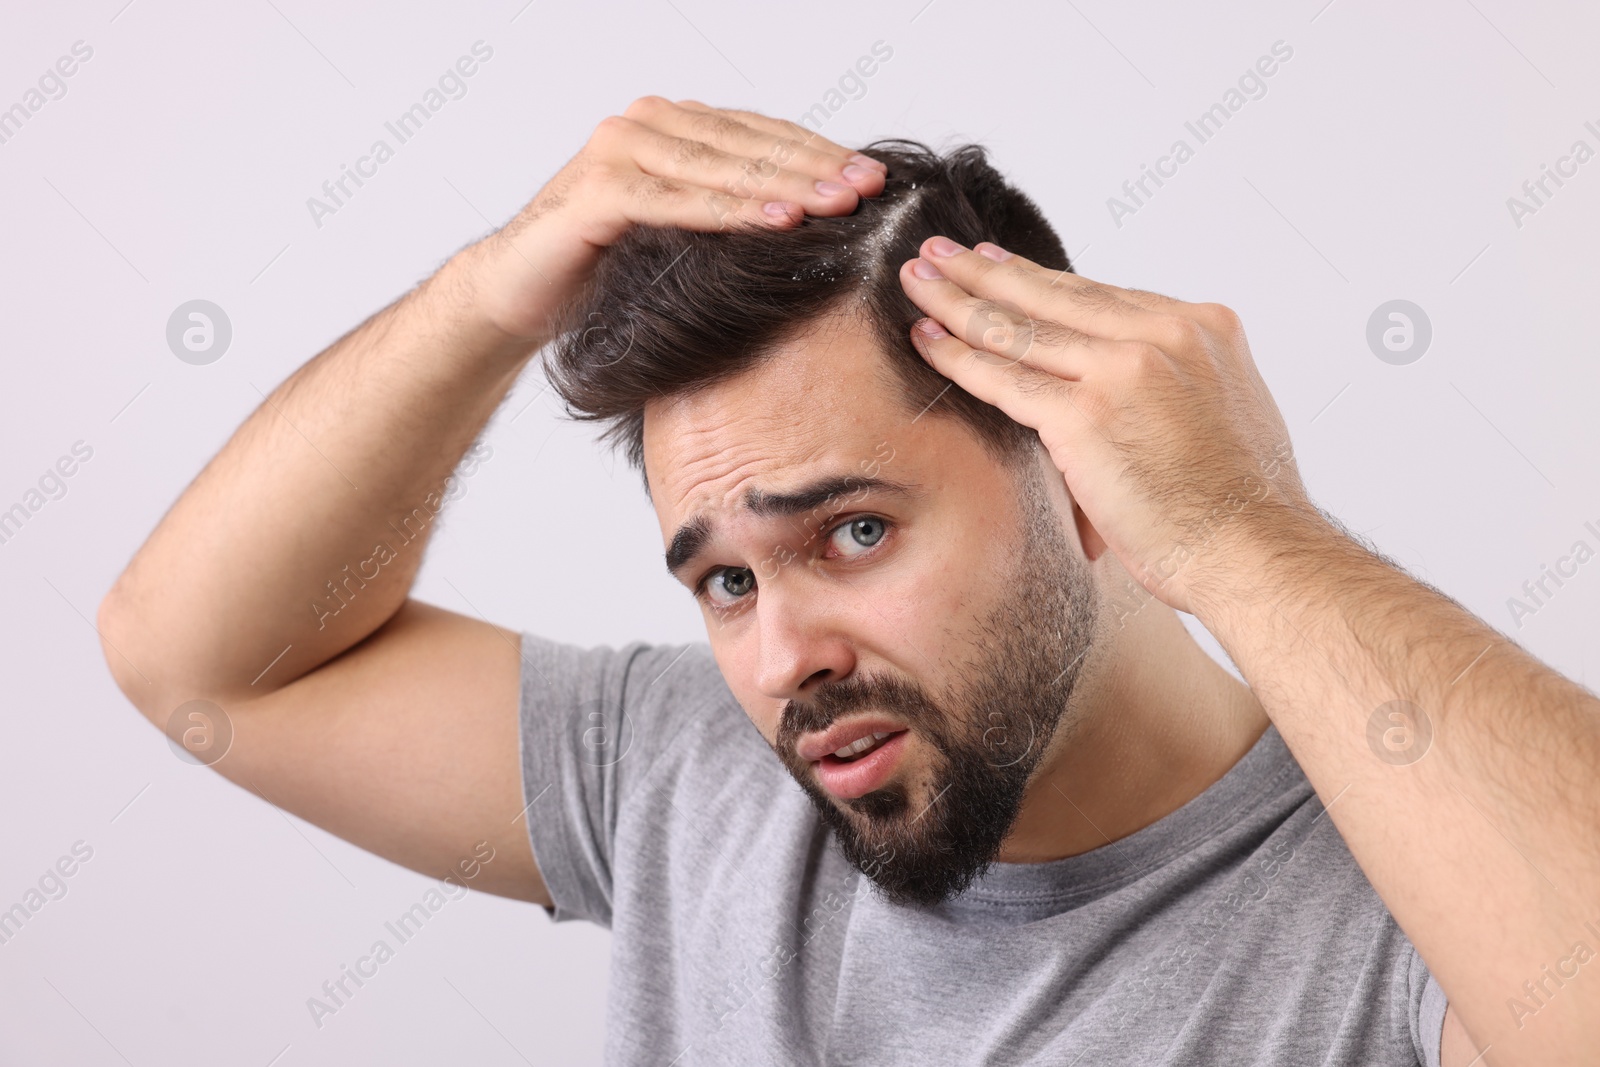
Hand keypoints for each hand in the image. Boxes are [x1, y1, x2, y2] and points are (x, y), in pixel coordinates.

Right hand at [462, 97, 886, 342]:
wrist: (517, 293)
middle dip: (813, 167)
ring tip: (835, 205)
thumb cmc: (603, 268)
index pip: (760, 134)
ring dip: (782, 186)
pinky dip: (728, 211)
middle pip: (747, 145)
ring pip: (718, 168)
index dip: (818, 153)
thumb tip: (817, 220)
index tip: (873, 177)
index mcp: (672, 126)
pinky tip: (776, 222)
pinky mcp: (597, 191)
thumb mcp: (681, 234)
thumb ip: (729, 211)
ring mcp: (617, 151)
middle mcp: (644, 125)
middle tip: (869, 188)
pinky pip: (674, 201)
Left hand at [900, 236, 1318, 614]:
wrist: (1256, 552)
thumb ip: (1178, 383)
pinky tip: (926, 338)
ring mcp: (1124, 370)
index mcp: (1201, 329)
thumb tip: (1140, 390)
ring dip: (959, 301)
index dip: (1039, 279)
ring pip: (1021, 328)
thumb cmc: (1242, 507)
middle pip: (1054, 296)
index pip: (1099, 296)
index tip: (998, 263)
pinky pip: (1006, 379)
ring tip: (918, 281)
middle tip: (940, 252)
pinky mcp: (1087, 416)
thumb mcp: (1226, 412)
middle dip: (987, 272)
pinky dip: (958, 357)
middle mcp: (1164, 335)